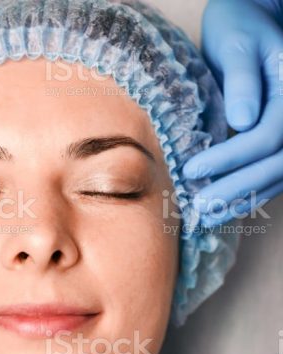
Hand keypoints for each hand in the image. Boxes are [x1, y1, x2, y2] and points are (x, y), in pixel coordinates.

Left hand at [183, 0, 282, 225]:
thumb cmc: (238, 29)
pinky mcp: (280, 138)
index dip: (231, 157)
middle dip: (237, 187)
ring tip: (209, 217)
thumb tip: (242, 120)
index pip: (268, 134)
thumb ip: (242, 82)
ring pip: (278, 174)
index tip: (192, 170)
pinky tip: (227, 208)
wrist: (249, 22)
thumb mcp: (236, 46)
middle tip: (201, 207)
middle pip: (277, 162)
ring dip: (244, 199)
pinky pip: (274, 172)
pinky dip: (251, 192)